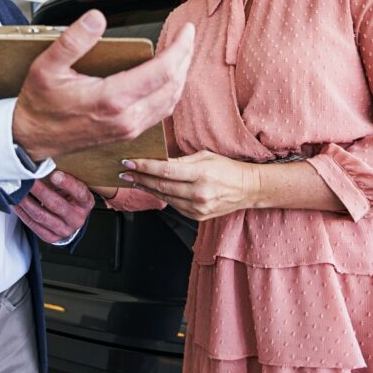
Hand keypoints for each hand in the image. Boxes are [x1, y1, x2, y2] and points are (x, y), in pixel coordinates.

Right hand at [12, 10, 194, 159]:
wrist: (31, 138)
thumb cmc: (40, 104)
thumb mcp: (47, 66)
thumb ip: (73, 41)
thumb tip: (95, 18)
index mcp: (111, 99)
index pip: (161, 72)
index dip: (179, 49)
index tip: (186, 31)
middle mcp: (126, 118)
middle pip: (173, 86)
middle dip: (185, 58)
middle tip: (187, 37)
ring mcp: (128, 129)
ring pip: (170, 102)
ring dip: (180, 76)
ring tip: (181, 54)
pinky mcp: (127, 134)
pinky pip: (160, 113)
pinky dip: (170, 92)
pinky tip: (168, 79)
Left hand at [12, 171, 93, 243]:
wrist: (71, 219)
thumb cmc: (70, 198)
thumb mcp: (73, 186)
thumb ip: (62, 178)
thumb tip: (44, 166)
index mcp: (85, 202)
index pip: (79, 193)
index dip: (67, 183)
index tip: (54, 174)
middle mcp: (76, 218)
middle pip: (56, 204)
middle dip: (40, 190)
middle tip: (28, 180)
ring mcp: (64, 230)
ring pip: (41, 215)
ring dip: (26, 202)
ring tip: (18, 191)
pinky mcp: (50, 237)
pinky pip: (33, 225)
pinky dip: (22, 213)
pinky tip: (16, 203)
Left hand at [120, 151, 261, 220]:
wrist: (247, 188)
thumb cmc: (226, 168)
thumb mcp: (205, 156)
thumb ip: (180, 159)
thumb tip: (157, 159)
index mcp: (201, 173)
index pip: (165, 170)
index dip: (144, 167)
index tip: (129, 162)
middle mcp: (199, 193)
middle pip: (161, 185)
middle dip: (140, 178)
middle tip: (124, 172)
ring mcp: (198, 207)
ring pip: (164, 197)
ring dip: (147, 188)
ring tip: (134, 180)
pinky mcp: (197, 216)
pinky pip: (173, 205)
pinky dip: (161, 196)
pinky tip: (152, 189)